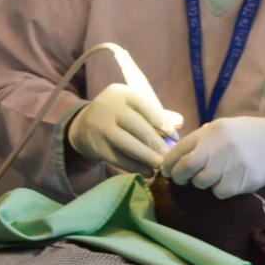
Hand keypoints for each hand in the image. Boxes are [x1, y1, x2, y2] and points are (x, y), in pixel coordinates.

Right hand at [68, 82, 183, 170]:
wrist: (84, 124)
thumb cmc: (119, 113)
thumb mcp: (135, 106)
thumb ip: (158, 113)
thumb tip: (180, 122)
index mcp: (123, 93)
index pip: (147, 107)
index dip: (163, 123)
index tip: (175, 137)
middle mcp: (110, 107)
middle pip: (138, 127)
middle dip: (157, 144)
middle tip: (170, 156)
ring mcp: (101, 127)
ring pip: (128, 145)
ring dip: (147, 157)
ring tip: (161, 165)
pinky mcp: (97, 146)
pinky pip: (118, 159)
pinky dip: (135, 167)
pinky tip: (148, 172)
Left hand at [160, 116, 264, 197]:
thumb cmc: (248, 135)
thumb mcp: (225, 128)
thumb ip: (203, 139)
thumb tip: (177, 157)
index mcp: (212, 131)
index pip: (180, 149)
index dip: (169, 163)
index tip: (166, 170)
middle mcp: (218, 146)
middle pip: (186, 169)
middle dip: (180, 176)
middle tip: (182, 179)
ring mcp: (230, 165)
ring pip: (201, 183)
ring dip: (203, 182)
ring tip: (214, 175)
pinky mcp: (240, 181)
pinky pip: (219, 192)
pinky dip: (220, 190)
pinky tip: (229, 180)